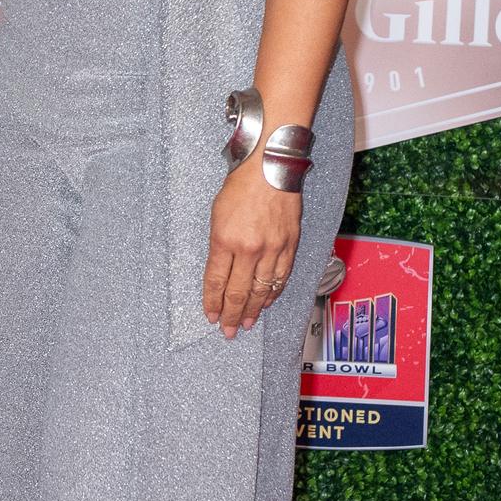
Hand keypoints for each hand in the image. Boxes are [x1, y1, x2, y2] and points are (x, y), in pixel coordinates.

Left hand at [201, 158, 300, 339]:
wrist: (271, 168)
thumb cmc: (240, 186)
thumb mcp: (217, 215)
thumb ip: (219, 246)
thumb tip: (220, 273)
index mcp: (225, 240)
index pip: (216, 282)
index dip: (212, 303)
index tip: (211, 317)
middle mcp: (249, 249)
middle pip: (238, 292)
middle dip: (232, 315)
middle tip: (228, 331)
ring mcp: (272, 249)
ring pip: (262, 290)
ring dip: (253, 310)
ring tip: (247, 324)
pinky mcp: (290, 245)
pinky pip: (281, 277)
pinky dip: (273, 293)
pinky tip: (267, 303)